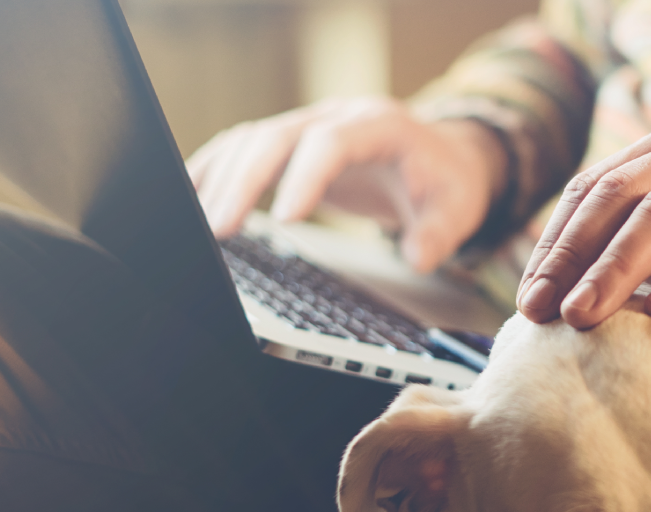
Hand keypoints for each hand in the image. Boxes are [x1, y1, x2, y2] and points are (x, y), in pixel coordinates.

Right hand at [187, 97, 505, 273]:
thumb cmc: (444, 180)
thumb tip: (417, 255)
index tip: (285, 219)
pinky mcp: (291, 143)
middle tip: (219, 228)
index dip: (306, 177)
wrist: (441, 155)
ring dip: (219, 177)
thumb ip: (440, 233)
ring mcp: (309, 126)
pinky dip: (215, 169)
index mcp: (379, 125)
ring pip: (251, 139)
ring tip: (197, 222)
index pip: (332, 142)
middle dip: (244, 181)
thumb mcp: (459, 207)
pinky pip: (244, 147)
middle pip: (277, 136)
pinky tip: (191, 195)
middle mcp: (336, 116)